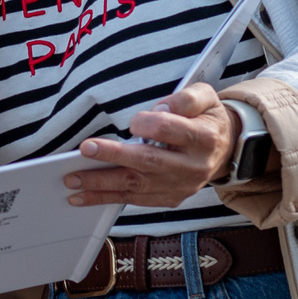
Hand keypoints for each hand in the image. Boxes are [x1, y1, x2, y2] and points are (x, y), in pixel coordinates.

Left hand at [65, 82, 240, 209]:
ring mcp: (180, 186)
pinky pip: (134, 200)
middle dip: (114, 156)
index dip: (149, 124)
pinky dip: (107, 199)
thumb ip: (186, 98)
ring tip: (73, 179)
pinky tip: (83, 196)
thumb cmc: (207, 120)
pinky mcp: (169, 198)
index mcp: (203, 138)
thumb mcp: (206, 98)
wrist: (224, 150)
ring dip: (101, 184)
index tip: (133, 122)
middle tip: (86, 150)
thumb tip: (160, 108)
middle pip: (148, 161)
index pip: (170, 129)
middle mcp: (192, 166)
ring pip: (136, 186)